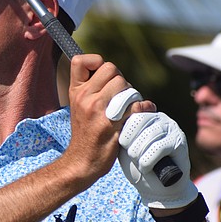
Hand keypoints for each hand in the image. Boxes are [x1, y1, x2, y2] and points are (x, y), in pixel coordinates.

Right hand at [65, 55, 154, 184]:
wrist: (82, 161)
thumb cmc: (85, 133)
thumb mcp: (78, 106)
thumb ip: (91, 88)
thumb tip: (113, 72)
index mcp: (76, 91)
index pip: (81, 60)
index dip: (96, 62)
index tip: (103, 77)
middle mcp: (85, 97)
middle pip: (112, 69)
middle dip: (121, 80)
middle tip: (120, 96)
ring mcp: (98, 110)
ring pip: (125, 85)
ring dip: (132, 95)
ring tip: (128, 107)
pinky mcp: (113, 124)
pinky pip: (136, 105)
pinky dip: (144, 108)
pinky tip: (142, 113)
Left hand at [117, 112, 197, 208]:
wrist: (156, 189)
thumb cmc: (137, 166)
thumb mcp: (123, 147)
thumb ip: (119, 131)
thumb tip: (114, 115)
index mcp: (143, 115)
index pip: (130, 112)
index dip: (123, 132)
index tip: (122, 147)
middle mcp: (158, 117)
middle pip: (138, 121)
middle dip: (131, 144)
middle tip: (132, 157)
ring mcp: (171, 127)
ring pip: (149, 134)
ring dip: (138, 154)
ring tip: (140, 163)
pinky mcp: (179, 142)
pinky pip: (159, 147)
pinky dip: (147, 161)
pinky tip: (147, 168)